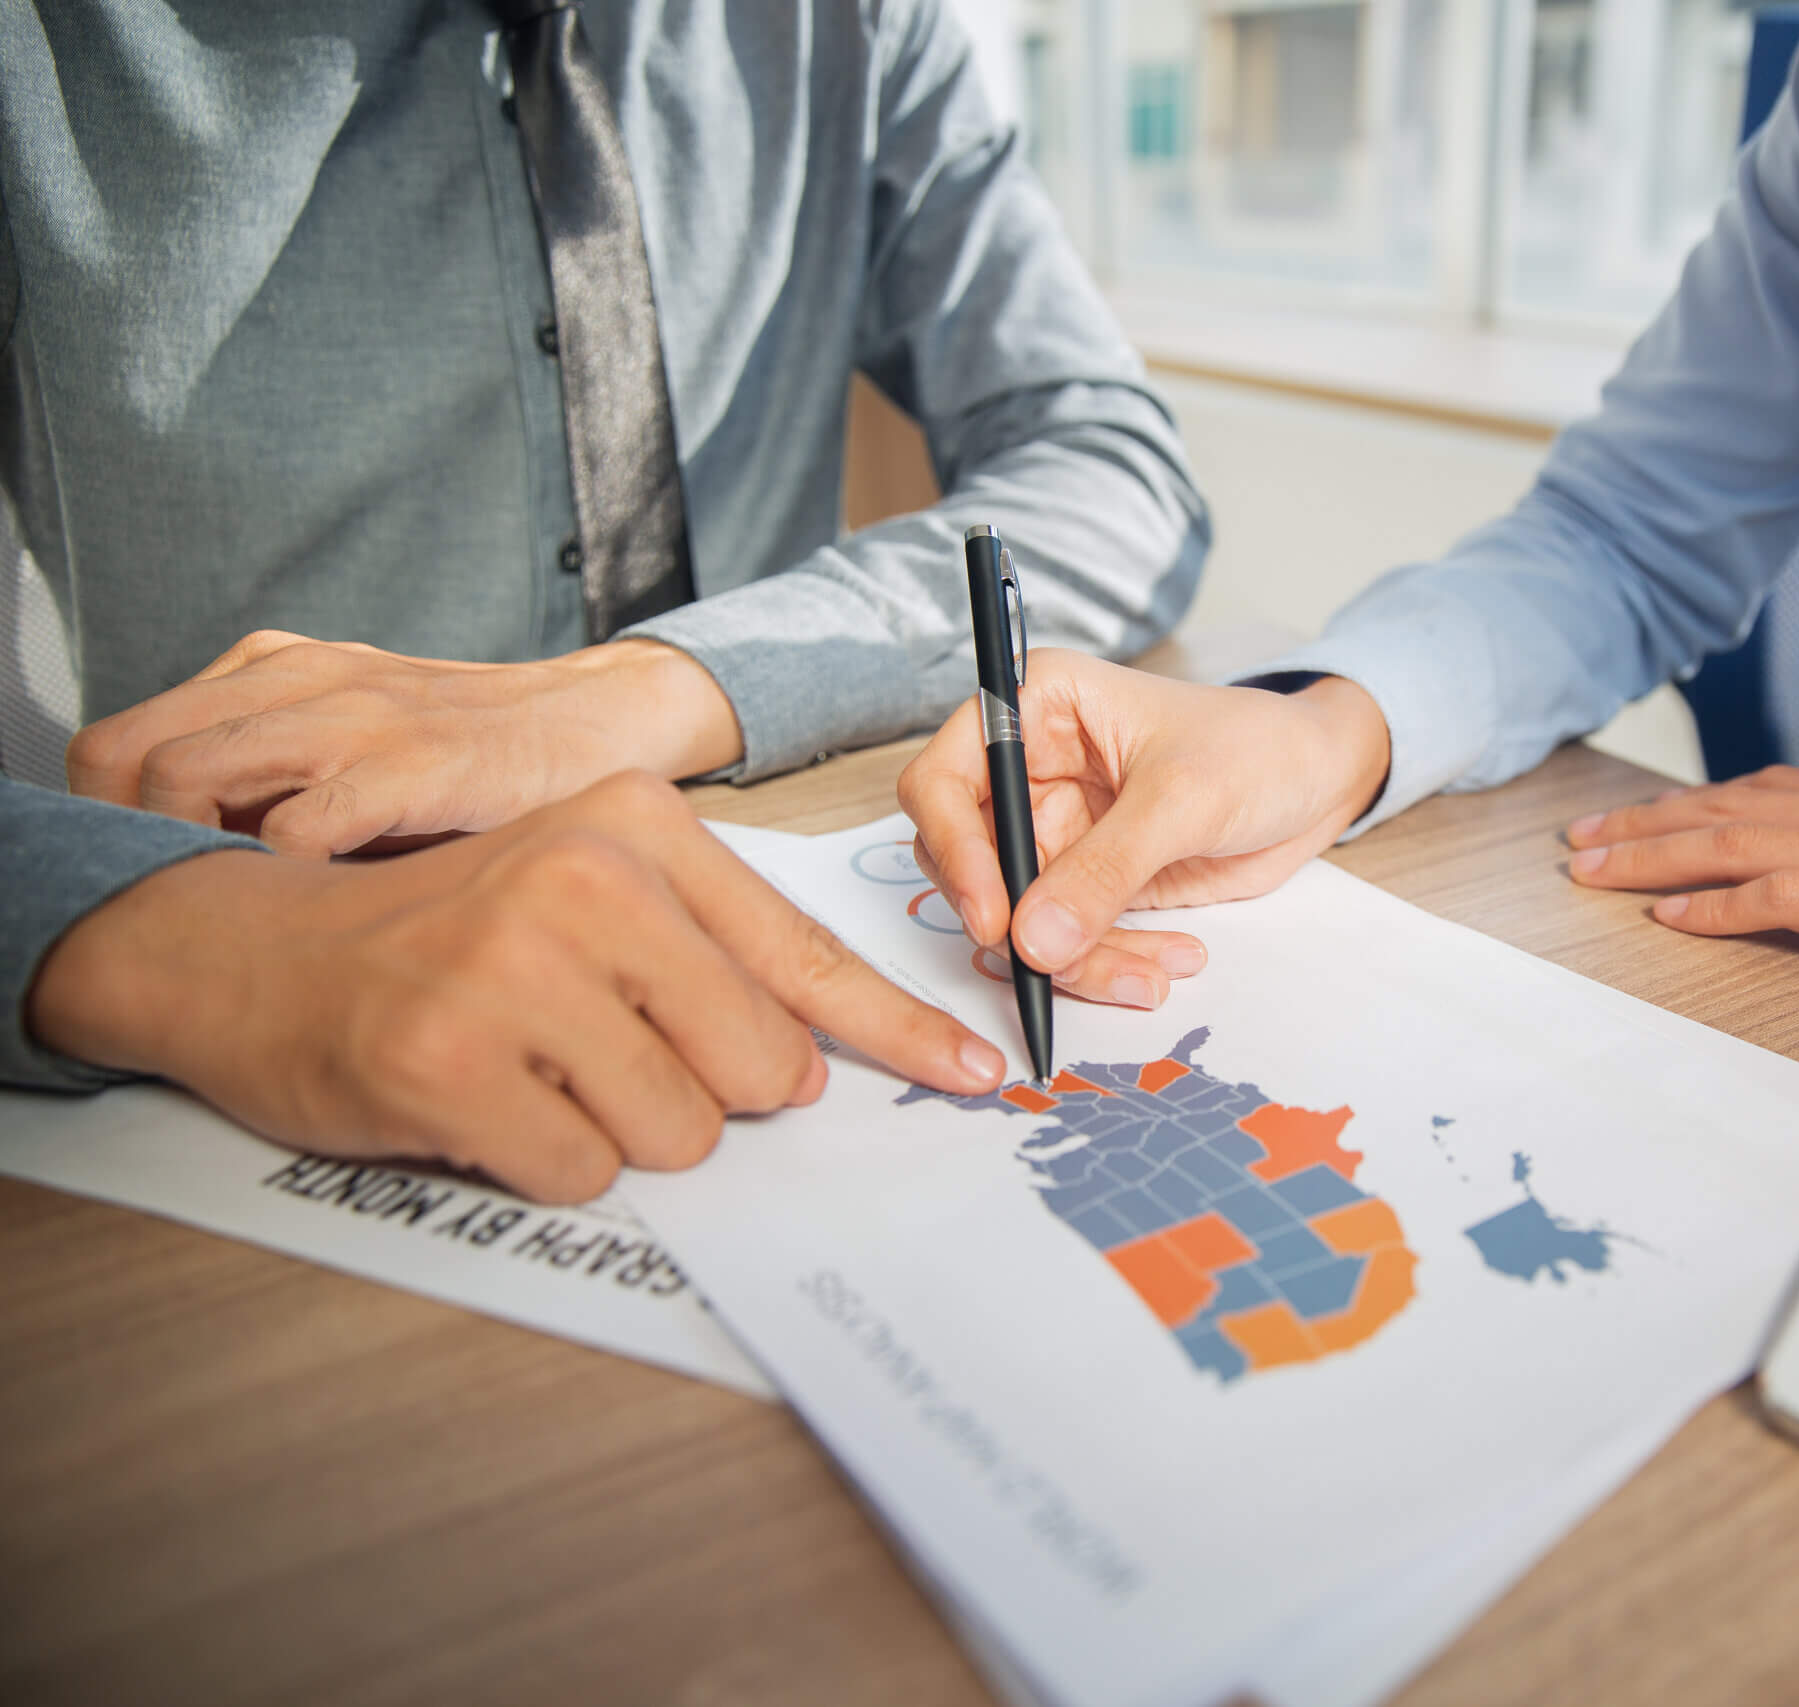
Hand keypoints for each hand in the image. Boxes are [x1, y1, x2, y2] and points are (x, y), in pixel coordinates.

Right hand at [26, 772, 1003, 1202]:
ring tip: (536, 1066)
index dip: (898, 1032)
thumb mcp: (589, 892)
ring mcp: (514, 969)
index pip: (805, 958)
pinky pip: (581, 1171)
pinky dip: (543, 1160)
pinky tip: (484, 1099)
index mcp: (639, 828)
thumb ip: (711, 957)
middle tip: (607, 1051)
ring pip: (678, 1131)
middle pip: (759, 1068)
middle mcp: (588, 882)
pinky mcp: (449, 1061)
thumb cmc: (448, 929)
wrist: (248, 948)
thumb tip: (830, 1063)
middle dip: (703, 1091)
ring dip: (616, 1128)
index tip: (975, 1076)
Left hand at [66, 630, 743, 856]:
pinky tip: (317, 911)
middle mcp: (298, 678)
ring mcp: (354, 714)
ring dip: (185, 856)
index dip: (108, 818)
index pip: (121, 739)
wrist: (605, 719)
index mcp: (275, 669)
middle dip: (123, 840)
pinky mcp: (415, 763)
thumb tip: (194, 868)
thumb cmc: (479, 755)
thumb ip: (278, 777)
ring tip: (232, 910)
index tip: (151, 879)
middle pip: (124, 752)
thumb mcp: (359, 737)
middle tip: (175, 901)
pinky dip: (281, 877)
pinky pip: (297, 827)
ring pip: (186, 776)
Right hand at [899, 650, 1390, 1002]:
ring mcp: (1055, 832)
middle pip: (968, 863)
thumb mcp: (1183, 800)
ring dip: (1074, 960)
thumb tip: (1033, 940)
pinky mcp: (1087, 883)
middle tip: (1058, 962)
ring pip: (1018, 917)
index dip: (955, 851)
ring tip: (1151, 974)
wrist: (1319, 782)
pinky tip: (1169, 962)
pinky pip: (1066, 941)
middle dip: (1014, 922)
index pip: (943, 780)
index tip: (992, 916)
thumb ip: (1105, 869)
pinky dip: (1108, 965)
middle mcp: (1029, 771)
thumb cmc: (1257, 750)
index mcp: (1035, 709)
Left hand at [1562, 766, 1798, 986]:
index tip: (1643, 818)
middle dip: (1648, 825)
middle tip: (1578, 841)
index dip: (1701, 804)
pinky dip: (1718, 906)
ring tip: (1590, 871)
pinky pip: (1787, 897)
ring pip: (1739, 841)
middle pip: (1735, 809)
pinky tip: (1670, 918)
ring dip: (1654, 857)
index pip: (1779, 793)